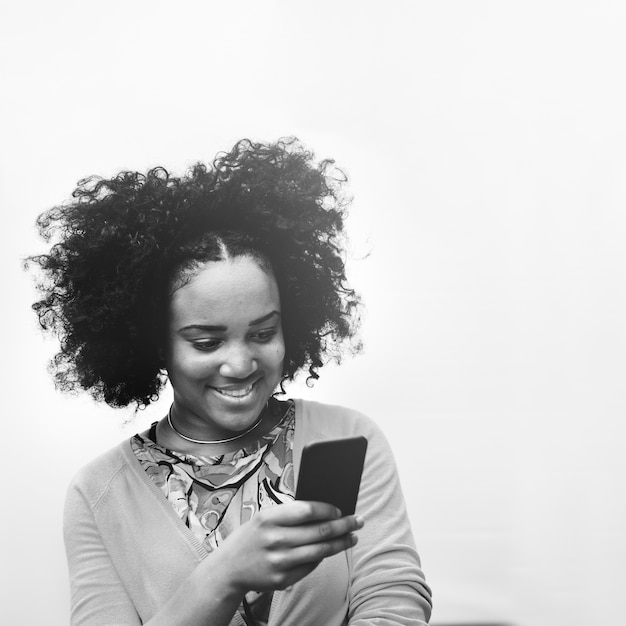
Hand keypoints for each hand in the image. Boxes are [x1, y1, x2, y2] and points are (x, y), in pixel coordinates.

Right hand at [210, 500, 363, 593]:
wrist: (229, 568)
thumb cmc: (252, 535)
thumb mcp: (265, 517)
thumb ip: (291, 514)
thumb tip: (326, 511)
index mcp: (270, 518)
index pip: (308, 510)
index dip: (328, 509)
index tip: (341, 508)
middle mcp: (275, 539)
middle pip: (320, 531)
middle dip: (344, 525)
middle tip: (359, 521)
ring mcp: (279, 561)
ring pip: (320, 551)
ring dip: (341, 543)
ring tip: (352, 537)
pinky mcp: (282, 579)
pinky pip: (310, 566)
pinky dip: (322, 557)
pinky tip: (330, 550)